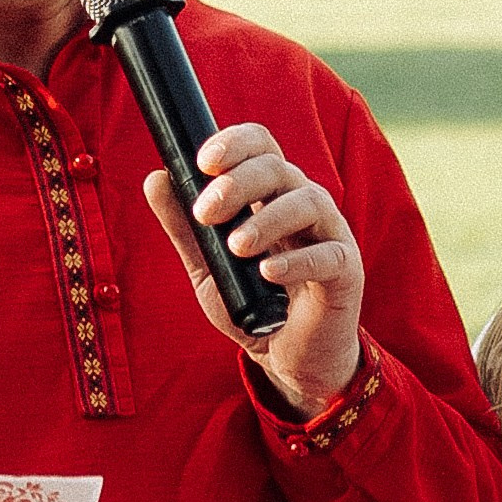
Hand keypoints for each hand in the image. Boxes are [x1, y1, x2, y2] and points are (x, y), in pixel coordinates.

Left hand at [145, 122, 364, 419]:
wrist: (287, 357)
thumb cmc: (251, 303)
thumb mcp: (208, 266)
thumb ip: (184, 227)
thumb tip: (156, 178)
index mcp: (271, 193)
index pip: (260, 147)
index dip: (234, 144)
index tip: (202, 162)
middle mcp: (302, 202)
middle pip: (278, 168)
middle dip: (238, 184)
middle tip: (206, 212)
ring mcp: (329, 233)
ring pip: (307, 202)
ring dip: (267, 220)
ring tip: (236, 246)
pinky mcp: (346, 271)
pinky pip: (328, 255)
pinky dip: (297, 260)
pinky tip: (268, 272)